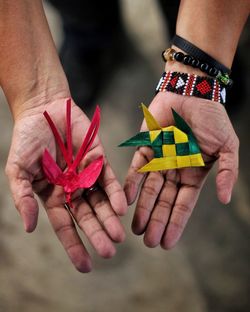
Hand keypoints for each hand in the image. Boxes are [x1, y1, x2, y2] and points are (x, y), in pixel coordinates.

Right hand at [5, 98, 126, 271]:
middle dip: (97, 234)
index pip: (66, 226)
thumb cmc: (27, 140)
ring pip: (102, 202)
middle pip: (87, 217)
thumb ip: (22, 198)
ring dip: (110, 218)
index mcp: (53, 196)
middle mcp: (73, 189)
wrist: (44, 110)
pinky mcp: (99, 160)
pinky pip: (109, 179)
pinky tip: (121, 207)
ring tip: (118, 235)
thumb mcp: (17, 170)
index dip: (74, 246)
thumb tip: (30, 227)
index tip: (86, 266)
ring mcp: (87, 175)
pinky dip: (115, 193)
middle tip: (109, 251)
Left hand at [124, 92, 238, 248]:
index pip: (184, 204)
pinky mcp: (144, 148)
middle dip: (156, 221)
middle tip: (148, 242)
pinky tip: (126, 200)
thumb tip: (226, 199)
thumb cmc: (212, 118)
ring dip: (142, 209)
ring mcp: (158, 160)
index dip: (176, 222)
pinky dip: (131, 184)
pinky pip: (136, 169)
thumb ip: (227, 172)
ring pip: (148, 190)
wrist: (192, 93)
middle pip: (164, 201)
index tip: (167, 242)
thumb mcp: (228, 147)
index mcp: (193, 174)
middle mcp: (174, 171)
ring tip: (135, 229)